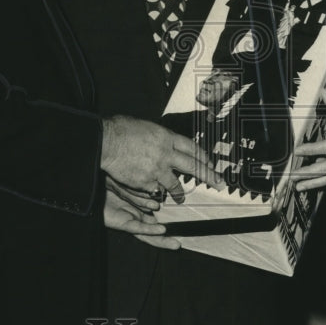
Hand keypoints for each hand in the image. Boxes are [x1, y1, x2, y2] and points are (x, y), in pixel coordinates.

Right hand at [101, 115, 221, 203]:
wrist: (107, 141)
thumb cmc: (121, 129)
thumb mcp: (146, 126)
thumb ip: (158, 137)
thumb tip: (162, 140)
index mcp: (167, 137)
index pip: (192, 148)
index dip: (203, 156)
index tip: (209, 163)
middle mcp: (166, 154)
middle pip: (193, 166)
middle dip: (208, 175)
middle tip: (218, 183)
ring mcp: (158, 170)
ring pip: (175, 184)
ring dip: (180, 192)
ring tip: (181, 198)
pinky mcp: (146, 182)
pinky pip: (155, 190)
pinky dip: (154, 193)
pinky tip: (154, 195)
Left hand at [104, 187, 180, 250]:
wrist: (92, 187)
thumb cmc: (110, 183)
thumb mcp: (131, 185)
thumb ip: (145, 189)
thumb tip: (163, 185)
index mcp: (138, 210)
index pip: (156, 219)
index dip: (168, 225)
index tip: (182, 228)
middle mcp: (135, 217)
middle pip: (153, 231)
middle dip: (166, 240)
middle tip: (179, 244)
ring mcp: (129, 221)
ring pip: (147, 233)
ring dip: (160, 238)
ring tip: (173, 240)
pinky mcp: (121, 222)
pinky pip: (137, 226)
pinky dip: (150, 229)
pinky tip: (161, 229)